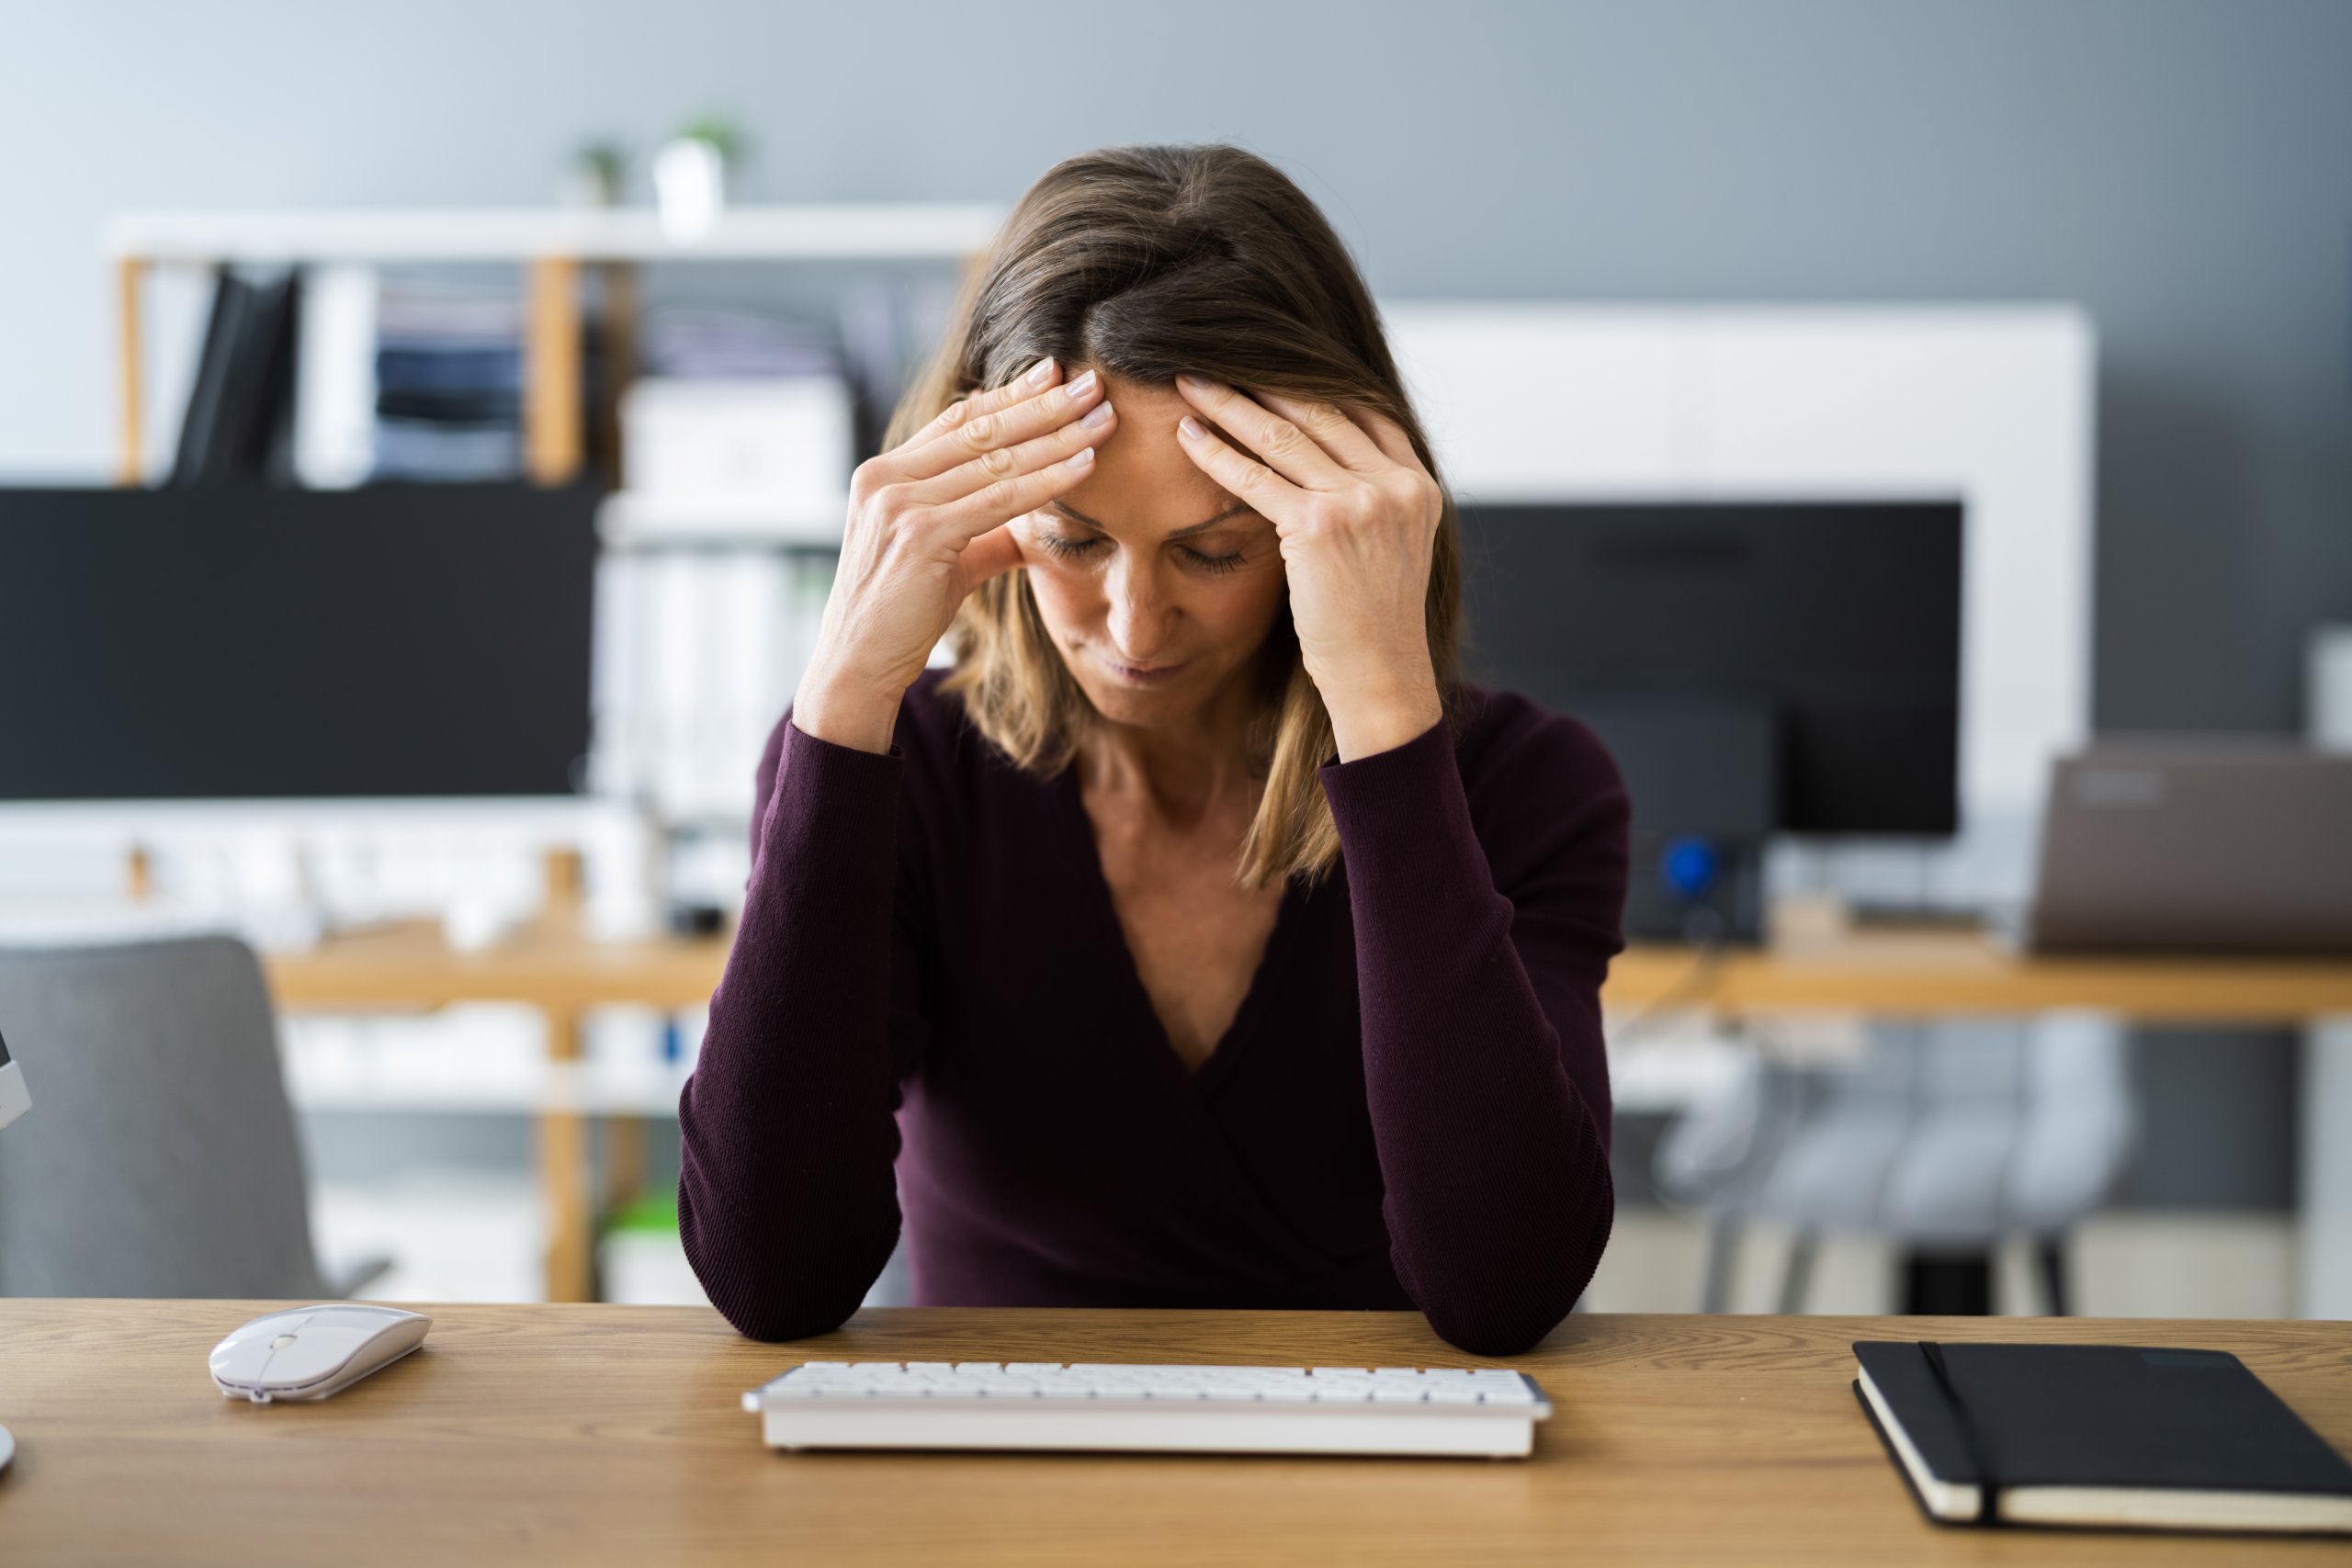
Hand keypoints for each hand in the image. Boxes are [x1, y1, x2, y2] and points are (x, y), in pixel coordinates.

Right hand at [794, 360, 1116, 752]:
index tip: (1053, 373)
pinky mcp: (920, 534)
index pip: (957, 422)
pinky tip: (1084, 464)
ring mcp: (900, 504)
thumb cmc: (900, 615)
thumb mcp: (943, 561)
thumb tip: (1030, 524)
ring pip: (996, 460)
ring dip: (1057, 436)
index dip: (1008, 395)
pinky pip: (999, 499)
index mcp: (885, 475)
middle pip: (980, 429)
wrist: (856, 664)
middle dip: (1042, 404)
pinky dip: (1047, 480)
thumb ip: (982, 533)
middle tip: (1092, 382)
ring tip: (1103, 418)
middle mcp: (887, 479)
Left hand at [1172, 376, 1443, 760]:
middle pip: (1319, 412)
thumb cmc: (1374, 623)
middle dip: (1263, 381)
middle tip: (1217, 356)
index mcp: (1418, 484)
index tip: (1267, 361)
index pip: (1363, 411)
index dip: (1312, 382)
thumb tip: (1322, 462)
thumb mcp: (1390, 548)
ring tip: (1189, 382)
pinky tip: (1186, 435)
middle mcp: (1396, 484)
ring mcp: (1361, 502)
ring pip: (1283, 437)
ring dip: (1229, 404)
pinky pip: (1256, 479)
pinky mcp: (1319, 528)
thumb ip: (1369, 499)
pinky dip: (1216, 453)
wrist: (1381, 677)